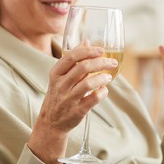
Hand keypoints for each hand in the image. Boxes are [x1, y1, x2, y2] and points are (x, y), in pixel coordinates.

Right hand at [28, 46, 115, 163]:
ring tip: (109, 76)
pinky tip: (104, 89)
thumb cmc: (59, 95)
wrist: (51, 123)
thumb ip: (73, 59)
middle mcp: (60, 85)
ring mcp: (68, 99)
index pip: (71, 56)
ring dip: (102, 77)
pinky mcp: (77, 111)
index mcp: (55, 74)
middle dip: (101, 62)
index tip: (101, 50)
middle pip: (83, 68)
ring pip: (88, 83)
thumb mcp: (60, 76)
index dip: (88, 51)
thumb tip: (86, 40)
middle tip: (112, 62)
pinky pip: (93, 99)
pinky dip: (102, 92)